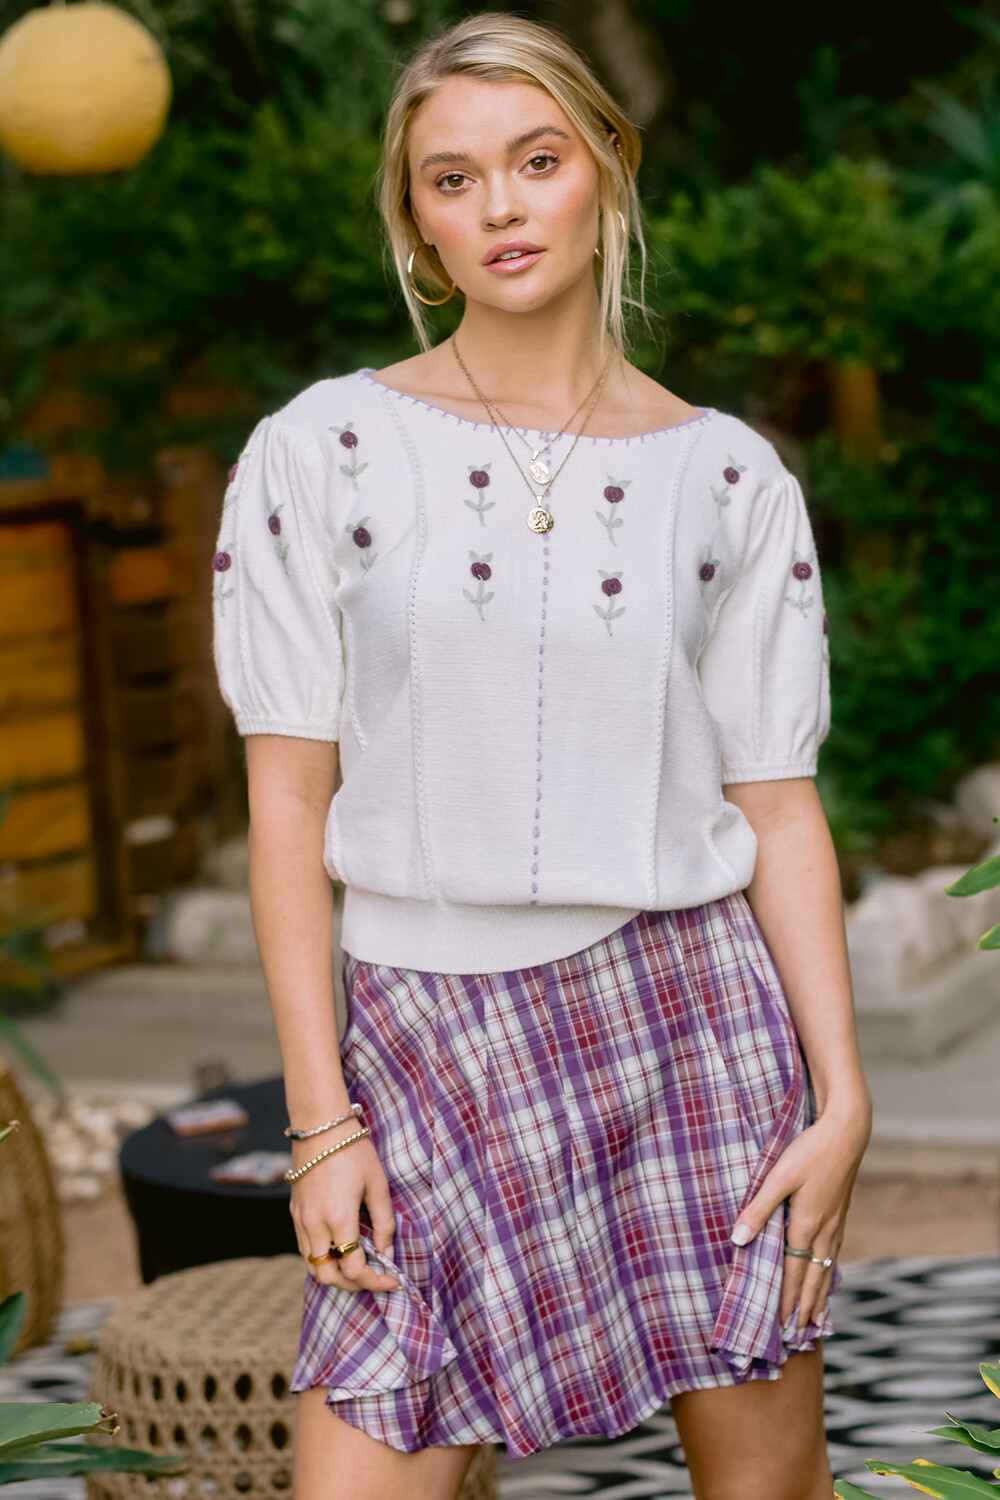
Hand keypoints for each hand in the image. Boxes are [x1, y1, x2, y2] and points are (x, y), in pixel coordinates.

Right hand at [289, 1118, 399, 1292]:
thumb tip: (387, 1254)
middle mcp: (314, 1225)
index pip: (354, 1270)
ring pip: (312, 1265)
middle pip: (328, 1277)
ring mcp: (300, 1219)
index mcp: (338, 1220)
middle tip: (373, 1277)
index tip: (392, 1281)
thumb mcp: (378, 1185)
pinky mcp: (294, 1211)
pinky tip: (339, 1245)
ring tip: (356, 1264)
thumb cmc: (353, 1150)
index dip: (375, 1282)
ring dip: (334, 1273)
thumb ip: (384, 1223)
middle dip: (352, 1285)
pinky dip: (321, 1256)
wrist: (320, 1125)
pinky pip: (305, 1247)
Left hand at [730, 1105, 869, 1330]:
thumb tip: (738, 1239)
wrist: (847, 1131)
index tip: (783, 1326)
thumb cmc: (809, 1151)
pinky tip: (827, 1272)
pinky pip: (833, 1252)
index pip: (794, 1272)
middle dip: (805, 1307)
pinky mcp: (841, 1212)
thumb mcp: (778, 1177)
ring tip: (818, 1318)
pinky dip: (829, 1271)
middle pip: (813, 1277)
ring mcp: (836, 1222)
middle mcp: (824, 1230)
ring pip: (826, 1267)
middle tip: (801, 1335)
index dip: (788, 1299)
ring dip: (820, 1294)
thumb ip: (758, 1209)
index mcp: (806, 1225)